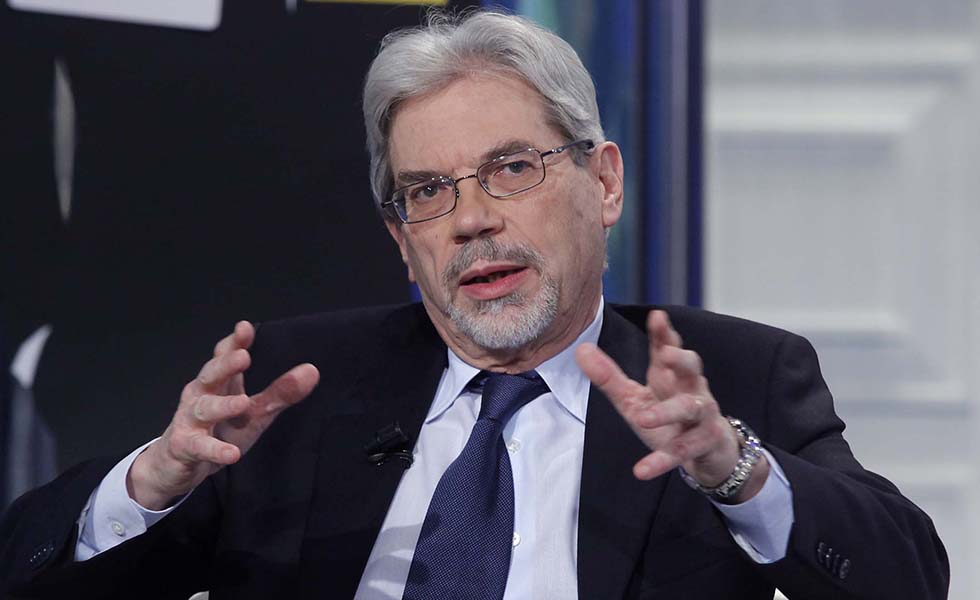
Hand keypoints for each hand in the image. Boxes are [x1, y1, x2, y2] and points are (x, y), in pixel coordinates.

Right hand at [127, 321, 319, 509]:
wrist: (177, 464)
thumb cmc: (219, 430)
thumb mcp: (254, 412)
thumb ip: (281, 392)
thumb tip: (312, 370)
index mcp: (219, 382)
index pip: (224, 356)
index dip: (234, 342)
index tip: (246, 328)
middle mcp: (200, 395)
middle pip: (210, 375)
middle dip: (225, 365)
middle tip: (243, 357)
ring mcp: (189, 419)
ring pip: (204, 408)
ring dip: (222, 406)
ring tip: (242, 403)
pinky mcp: (184, 445)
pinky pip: (199, 446)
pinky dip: (215, 450)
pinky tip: (231, 454)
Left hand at [575, 310, 767, 502]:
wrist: (711, 454)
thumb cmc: (670, 419)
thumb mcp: (635, 398)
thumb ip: (610, 376)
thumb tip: (580, 349)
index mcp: (671, 375)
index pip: (669, 348)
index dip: (664, 333)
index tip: (657, 316)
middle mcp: (691, 390)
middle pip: (692, 368)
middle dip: (682, 359)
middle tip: (667, 354)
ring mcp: (702, 417)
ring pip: (689, 409)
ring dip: (667, 413)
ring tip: (643, 418)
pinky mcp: (704, 444)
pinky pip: (683, 451)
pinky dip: (661, 461)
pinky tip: (641, 470)